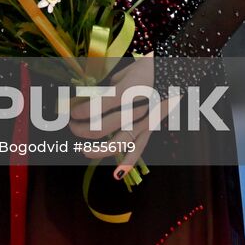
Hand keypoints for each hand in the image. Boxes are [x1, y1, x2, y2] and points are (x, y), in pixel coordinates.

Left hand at [68, 54, 178, 178]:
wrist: (174, 72)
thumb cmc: (145, 69)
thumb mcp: (122, 73)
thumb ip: (106, 88)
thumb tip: (85, 98)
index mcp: (127, 91)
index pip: (98, 105)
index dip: (80, 111)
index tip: (69, 111)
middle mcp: (135, 109)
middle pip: (102, 126)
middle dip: (81, 129)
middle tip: (70, 125)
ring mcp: (144, 122)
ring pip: (117, 143)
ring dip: (97, 149)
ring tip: (82, 150)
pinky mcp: (150, 129)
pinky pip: (138, 149)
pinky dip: (128, 162)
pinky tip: (117, 174)